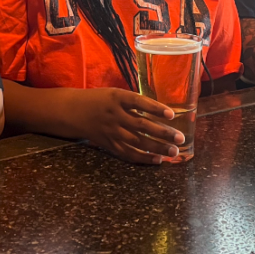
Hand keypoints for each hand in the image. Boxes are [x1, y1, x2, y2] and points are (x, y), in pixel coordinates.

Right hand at [65, 88, 183, 164]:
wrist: (74, 111)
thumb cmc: (99, 100)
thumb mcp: (115, 93)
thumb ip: (134, 102)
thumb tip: (160, 111)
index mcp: (117, 97)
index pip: (139, 102)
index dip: (155, 108)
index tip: (171, 114)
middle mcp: (115, 114)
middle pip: (141, 125)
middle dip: (162, 133)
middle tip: (180, 138)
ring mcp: (112, 131)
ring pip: (137, 141)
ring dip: (157, 148)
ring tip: (174, 151)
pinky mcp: (109, 144)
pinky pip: (128, 153)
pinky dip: (144, 158)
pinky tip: (158, 160)